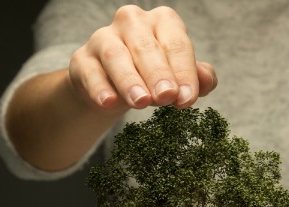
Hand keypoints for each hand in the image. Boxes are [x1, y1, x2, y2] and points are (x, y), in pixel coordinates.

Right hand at [69, 5, 216, 110]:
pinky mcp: (82, 59)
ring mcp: (103, 38)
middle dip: (158, 74)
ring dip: (129, 80)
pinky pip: (90, 72)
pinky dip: (99, 88)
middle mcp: (132, 22)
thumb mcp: (178, 78)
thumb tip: (206, 80)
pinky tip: (108, 102)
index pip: (176, 44)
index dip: (184, 72)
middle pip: (146, 47)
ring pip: (116, 56)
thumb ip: (196, 79)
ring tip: (141, 102)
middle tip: (167, 97)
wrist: (113, 89)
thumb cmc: (153, 78)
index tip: (187, 99)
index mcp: (163, 21)